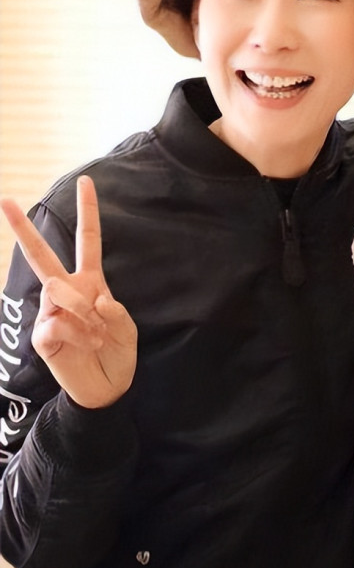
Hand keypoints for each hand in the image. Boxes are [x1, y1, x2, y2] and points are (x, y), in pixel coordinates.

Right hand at [1, 176, 137, 408]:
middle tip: (4, 200)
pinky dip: (78, 333)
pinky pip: (58, 322)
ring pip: (60, 293)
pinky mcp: (42, 333)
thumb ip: (115, 312)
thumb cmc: (116, 353)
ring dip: (86, 315)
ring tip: (96, 337)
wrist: (106, 387)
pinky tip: (84, 344)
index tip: (87, 180)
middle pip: (43, 255)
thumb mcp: (127, 330)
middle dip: (23, 229)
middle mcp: (67, 291)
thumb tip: (93, 300)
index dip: (88, 212)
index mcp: (91, 282)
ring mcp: (51, 311)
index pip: (88, 240)